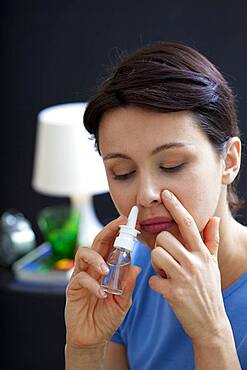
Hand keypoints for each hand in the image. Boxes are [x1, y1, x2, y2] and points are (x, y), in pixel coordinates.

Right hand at [65, 216, 140, 348]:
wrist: (93, 339)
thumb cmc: (107, 318)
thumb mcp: (123, 301)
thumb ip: (128, 285)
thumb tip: (137, 267)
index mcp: (106, 267)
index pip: (111, 244)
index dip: (117, 232)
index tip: (128, 221)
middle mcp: (93, 268)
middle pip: (97, 242)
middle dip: (108, 231)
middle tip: (119, 224)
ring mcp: (82, 276)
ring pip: (83, 253)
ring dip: (96, 257)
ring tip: (106, 270)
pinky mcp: (73, 289)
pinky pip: (80, 278)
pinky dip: (92, 284)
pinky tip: (102, 294)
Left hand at [149, 190, 228, 344]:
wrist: (210, 322)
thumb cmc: (208, 289)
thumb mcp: (212, 264)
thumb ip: (211, 240)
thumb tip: (213, 218)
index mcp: (202, 253)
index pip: (189, 224)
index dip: (176, 207)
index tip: (166, 194)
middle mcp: (194, 262)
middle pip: (164, 238)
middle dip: (160, 247)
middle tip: (167, 260)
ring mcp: (184, 278)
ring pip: (157, 255)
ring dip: (157, 265)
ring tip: (166, 273)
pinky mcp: (173, 293)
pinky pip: (153, 279)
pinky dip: (155, 284)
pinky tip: (165, 288)